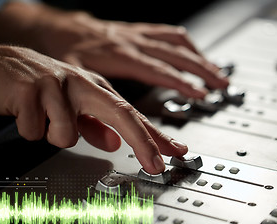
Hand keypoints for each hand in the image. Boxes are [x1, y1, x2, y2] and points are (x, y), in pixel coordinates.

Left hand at [0, 2, 228, 98]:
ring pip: (176, 43)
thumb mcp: (73, 85)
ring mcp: (137, 36)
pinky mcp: (137, 33)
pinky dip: (186, 45)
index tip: (199, 95)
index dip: (180, 83)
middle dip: (201, 72)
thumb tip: (112, 143)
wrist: (55, 28)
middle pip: (175, 56)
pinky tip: (194, 54)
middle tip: (220, 87)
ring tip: (216, 73)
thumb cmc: (63, 54)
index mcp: (119, 57)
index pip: (158, 72)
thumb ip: (91, 117)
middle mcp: (133, 44)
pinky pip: (168, 34)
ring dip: (200, 58)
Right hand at [0, 44, 187, 173]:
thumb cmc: (39, 85)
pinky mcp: (30, 90)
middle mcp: (82, 85)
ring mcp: (57, 85)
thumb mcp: (72, 107)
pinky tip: (25, 113)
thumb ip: (94, 125)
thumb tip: (114, 143)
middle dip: (143, 143)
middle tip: (155, 165)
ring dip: (54, 135)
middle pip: (121, 114)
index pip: (132, 114)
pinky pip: (36, 130)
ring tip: (43, 119)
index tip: (174, 151)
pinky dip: (30, 129)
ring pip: (68, 134)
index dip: (155, 135)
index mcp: (94, 89)